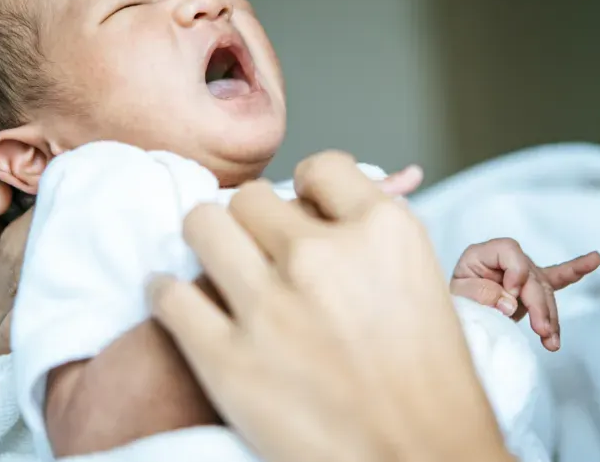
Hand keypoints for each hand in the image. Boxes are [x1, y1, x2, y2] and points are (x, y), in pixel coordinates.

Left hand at [149, 151, 511, 461]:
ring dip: (208, 238)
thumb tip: (322, 205)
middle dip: (257, 219)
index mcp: (382, 231)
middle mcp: (322, 257)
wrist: (421, 460)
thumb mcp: (423, 280)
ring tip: (215, 256)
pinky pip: (171, 295)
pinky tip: (176, 296)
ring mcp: (270, 308)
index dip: (309, 186)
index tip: (301, 205)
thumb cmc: (431, 381)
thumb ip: (373, 233)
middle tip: (262, 245)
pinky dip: (168, 292)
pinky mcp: (227, 360)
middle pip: (253, 198)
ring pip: (203, 225)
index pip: (321, 166)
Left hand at [451, 238, 599, 350]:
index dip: (515, 272)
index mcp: (482, 254)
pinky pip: (557, 278)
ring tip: (552, 341)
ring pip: (544, 290)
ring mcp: (522, 272)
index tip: (510, 297)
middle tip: (542, 331)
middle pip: (531, 274)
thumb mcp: (456, 296)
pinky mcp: (533, 287)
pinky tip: (595, 260)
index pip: (509, 250)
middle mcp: (505, 259)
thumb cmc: (452, 300)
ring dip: (550, 316)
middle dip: (539, 304)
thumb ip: (479, 294)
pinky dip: (575, 271)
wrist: (454, 312)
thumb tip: (509, 302)